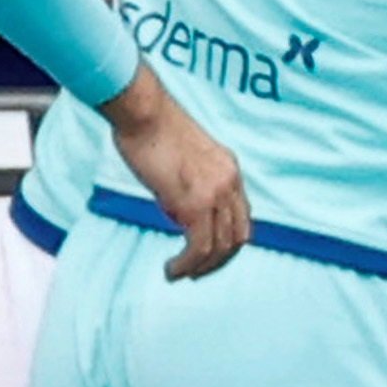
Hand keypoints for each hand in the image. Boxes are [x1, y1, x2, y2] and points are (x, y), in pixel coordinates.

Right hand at [105, 72, 249, 278]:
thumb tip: (181, 216)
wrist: (144, 112)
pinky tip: (171, 268)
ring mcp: (215, 193)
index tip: (205, 254)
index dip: (226, 242)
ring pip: (219, 248)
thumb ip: (191, 186)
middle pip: (237, 237)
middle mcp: (230, 182)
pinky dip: (186, 265)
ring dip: (200, 268)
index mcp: (230, 169)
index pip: (242, 217)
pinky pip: (199, 247)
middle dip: (217, 261)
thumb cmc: (152, 129)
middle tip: (194, 272)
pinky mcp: (194, 203)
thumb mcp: (184, 159)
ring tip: (177, 274)